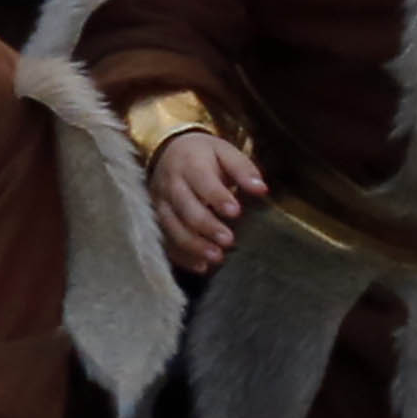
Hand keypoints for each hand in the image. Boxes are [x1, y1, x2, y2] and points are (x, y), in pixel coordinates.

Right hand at [148, 121, 262, 274]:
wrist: (166, 150)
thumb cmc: (203, 155)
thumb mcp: (224, 151)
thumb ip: (243, 169)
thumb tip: (261, 189)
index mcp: (190, 164)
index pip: (202, 181)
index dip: (217, 197)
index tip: (235, 211)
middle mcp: (171, 184)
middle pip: (185, 208)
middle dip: (206, 226)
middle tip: (228, 241)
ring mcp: (160, 203)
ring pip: (171, 226)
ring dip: (193, 244)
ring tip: (216, 257)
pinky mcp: (155, 218)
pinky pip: (164, 239)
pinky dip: (180, 255)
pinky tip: (200, 266)